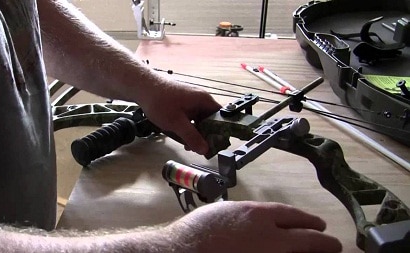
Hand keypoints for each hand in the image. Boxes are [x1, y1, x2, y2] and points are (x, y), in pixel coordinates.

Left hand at [138, 79, 220, 154]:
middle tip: (200, 149)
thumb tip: (205, 150)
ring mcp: (191, 101)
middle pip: (210, 120)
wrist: (142, 87)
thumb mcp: (177, 123)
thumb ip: (192, 137)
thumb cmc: (160, 102)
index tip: (216, 144)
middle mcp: (201, 99)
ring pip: (199, 120)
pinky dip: (187, 127)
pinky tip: (180, 136)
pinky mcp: (183, 103)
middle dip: (205, 135)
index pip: (222, 117)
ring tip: (188, 146)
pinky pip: (190, 118)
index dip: (221, 131)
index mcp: (204, 100)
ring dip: (195, 133)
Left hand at [168, 201, 341, 252]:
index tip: (335, 244)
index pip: (308, 240)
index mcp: (272, 241)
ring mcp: (242, 209)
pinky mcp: (225, 206)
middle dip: (310, 223)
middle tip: (322, 228)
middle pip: (294, 218)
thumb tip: (290, 250)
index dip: (325, 243)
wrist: (179, 252)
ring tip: (298, 220)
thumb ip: (279, 252)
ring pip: (274, 209)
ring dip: (289, 215)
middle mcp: (261, 220)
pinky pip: (254, 207)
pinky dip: (267, 212)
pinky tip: (265, 219)